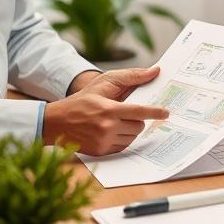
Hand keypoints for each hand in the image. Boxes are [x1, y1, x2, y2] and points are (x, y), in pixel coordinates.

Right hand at [45, 66, 166, 154]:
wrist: (58, 121)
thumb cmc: (83, 100)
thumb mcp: (104, 82)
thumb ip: (131, 76)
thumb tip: (154, 71)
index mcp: (109, 109)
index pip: (139, 112)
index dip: (155, 112)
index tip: (166, 113)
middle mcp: (107, 128)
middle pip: (138, 126)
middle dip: (136, 119)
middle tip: (124, 113)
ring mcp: (104, 142)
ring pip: (132, 137)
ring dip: (129, 129)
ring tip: (114, 121)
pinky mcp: (101, 151)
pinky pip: (123, 146)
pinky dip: (121, 138)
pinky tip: (110, 130)